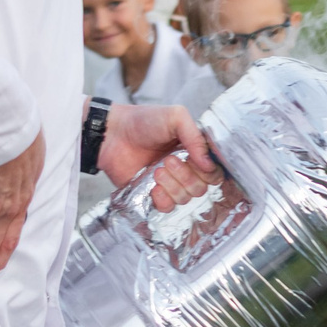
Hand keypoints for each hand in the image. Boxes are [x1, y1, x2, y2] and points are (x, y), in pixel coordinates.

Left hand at [99, 103, 219, 208]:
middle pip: (201, 188)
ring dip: (172, 185)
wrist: (112, 134)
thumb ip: (196, 138)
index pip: (214, 172)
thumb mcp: (175, 117)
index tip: (192, 160)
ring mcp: (169, 184)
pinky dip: (163, 199)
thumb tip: (209, 165)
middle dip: (185, 176)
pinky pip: (168, 208)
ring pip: (185, 199)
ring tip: (156, 170)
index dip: (207, 171)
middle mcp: (185, 170)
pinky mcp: (153, 196)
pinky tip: (153, 187)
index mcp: (194, 152)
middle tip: (167, 160)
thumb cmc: (143, 121)